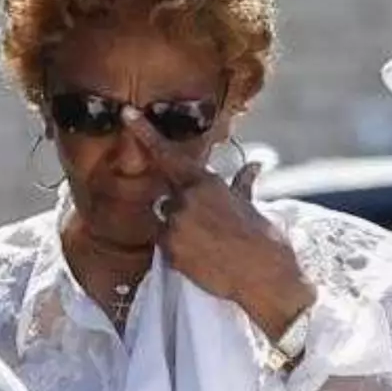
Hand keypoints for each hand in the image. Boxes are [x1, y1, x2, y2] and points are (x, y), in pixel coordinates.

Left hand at [122, 106, 314, 339]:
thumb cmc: (265, 239)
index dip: (144, 133)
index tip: (126, 114)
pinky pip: (166, 248)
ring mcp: (174, 225)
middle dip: (184, 211)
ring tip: (211, 247)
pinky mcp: (169, 252)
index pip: (167, 153)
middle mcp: (185, 199)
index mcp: (204, 181)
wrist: (265, 276)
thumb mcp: (253, 205)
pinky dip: (180, 252)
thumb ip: (243, 183)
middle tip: (212, 229)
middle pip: (169, 199)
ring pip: (167, 224)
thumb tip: (255, 164)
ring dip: (182, 232)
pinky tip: (204, 260)